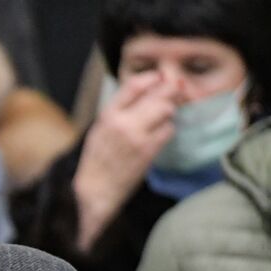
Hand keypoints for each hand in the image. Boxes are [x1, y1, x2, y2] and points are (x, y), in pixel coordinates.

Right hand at [72, 72, 176, 251]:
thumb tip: (149, 89)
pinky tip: (159, 136)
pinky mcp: (148, 150)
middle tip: (176, 94)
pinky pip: (168, 130)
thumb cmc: (97, 160)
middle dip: (171, 92)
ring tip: (162, 119)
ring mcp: (136, 136)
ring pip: (166, 110)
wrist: (94, 191)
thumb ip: (121, 109)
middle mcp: (122, 122)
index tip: (161, 80)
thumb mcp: (101, 128)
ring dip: (169, 112)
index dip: (153, 79)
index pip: (135, 84)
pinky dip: (168, 131)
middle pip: (158, 94)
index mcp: (107, 114)